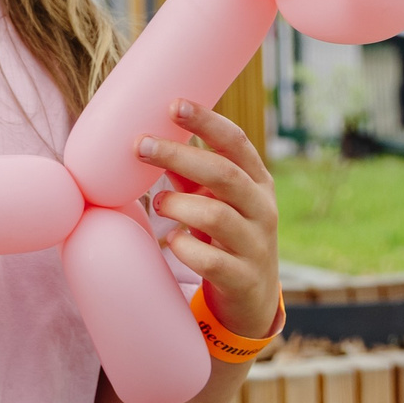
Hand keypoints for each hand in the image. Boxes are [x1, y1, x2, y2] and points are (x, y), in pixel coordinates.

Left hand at [135, 99, 279, 336]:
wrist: (253, 299)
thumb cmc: (227, 236)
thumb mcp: (214, 200)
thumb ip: (188, 172)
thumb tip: (149, 137)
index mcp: (257, 182)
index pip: (236, 142)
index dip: (207, 121)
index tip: (174, 103)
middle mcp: (262, 209)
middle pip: (223, 173)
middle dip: (179, 155)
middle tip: (141, 146)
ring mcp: (256, 245)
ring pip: (217, 216)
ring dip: (178, 206)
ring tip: (157, 205)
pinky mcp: (243, 278)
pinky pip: (211, 260)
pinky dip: (185, 248)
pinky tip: (173, 241)